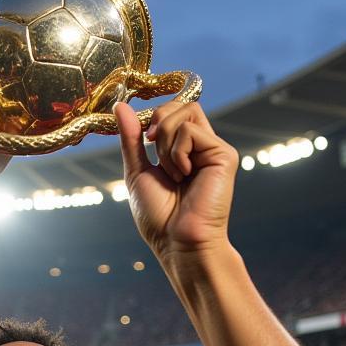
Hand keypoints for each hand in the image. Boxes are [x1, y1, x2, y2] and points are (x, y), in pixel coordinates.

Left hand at [115, 100, 238, 261]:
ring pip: (185, 112)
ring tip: (173, 175)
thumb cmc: (159, 218)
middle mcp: (201, 146)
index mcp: (184, 150)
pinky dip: (177, 154)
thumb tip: (121, 105)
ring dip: (166, 144)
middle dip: (158, 124)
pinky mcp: (224, 155)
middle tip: (157, 156)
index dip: (154, 117)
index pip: (172, 111)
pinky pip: (190, 131)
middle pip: (180, 103)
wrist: (177, 242)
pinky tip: (184, 176)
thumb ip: (132, 139)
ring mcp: (214, 149)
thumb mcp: (137, 172)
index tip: (145, 139)